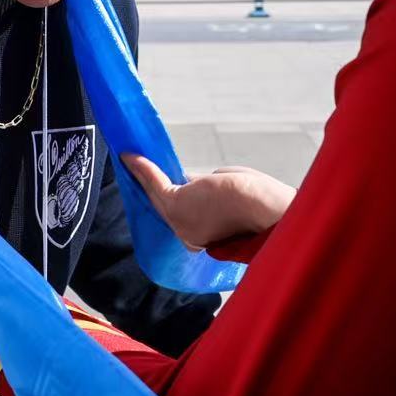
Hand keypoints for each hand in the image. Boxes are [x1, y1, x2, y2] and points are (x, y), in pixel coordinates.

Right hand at [121, 155, 295, 251]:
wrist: (266, 209)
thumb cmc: (260, 200)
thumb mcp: (231, 194)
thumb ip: (208, 190)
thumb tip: (193, 181)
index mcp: (209, 239)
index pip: (185, 215)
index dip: (172, 194)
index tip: (160, 182)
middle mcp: (190, 236)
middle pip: (165, 207)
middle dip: (150, 187)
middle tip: (137, 169)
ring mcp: (181, 224)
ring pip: (158, 196)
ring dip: (143, 176)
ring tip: (130, 159)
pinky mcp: (176, 207)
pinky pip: (155, 185)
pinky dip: (142, 170)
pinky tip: (130, 156)